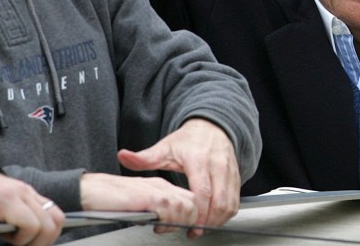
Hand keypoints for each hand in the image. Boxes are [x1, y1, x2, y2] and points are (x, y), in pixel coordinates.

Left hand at [0, 164, 63, 245]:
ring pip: (56, 216)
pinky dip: (46, 225)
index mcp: (6, 197)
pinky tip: (26, 231)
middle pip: (49, 223)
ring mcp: (29, 192)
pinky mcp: (31, 194)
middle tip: (17, 243)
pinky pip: (52, 211)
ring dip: (46, 233)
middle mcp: (23, 192)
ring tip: (25, 239)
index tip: (6, 241)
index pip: (32, 224)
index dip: (23, 241)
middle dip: (37, 241)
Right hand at [80, 172, 197, 235]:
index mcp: (160, 186)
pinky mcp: (148, 196)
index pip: (190, 199)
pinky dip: (168, 220)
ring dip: (179, 222)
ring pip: (187, 206)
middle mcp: (161, 186)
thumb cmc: (110, 199)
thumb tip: (166, 223)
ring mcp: (156, 190)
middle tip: (172, 229)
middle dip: (189, 220)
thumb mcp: (139, 204)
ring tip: (162, 228)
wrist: (91, 190)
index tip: (183, 229)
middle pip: (193, 202)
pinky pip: (171, 209)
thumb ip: (155, 209)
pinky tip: (155, 225)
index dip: (190, 217)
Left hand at [117, 118, 240, 236]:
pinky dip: (226, 215)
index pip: (202, 191)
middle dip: (208, 221)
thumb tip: (123, 156)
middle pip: (219, 201)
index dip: (198, 212)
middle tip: (194, 231)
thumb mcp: (165, 147)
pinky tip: (213, 219)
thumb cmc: (188, 141)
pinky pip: (235, 202)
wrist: (211, 128)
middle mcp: (217, 165)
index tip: (189, 225)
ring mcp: (229, 172)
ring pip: (229, 204)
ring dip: (218, 220)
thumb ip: (144, 157)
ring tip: (202, 228)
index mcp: (198, 159)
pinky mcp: (236, 178)